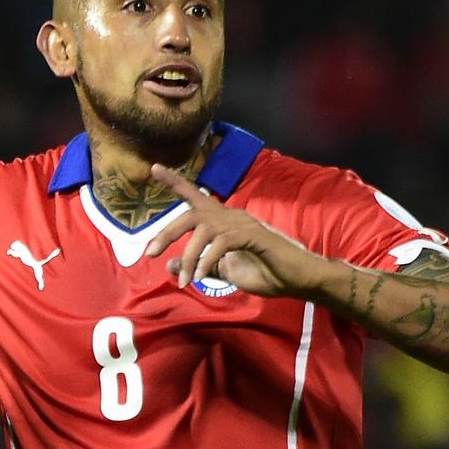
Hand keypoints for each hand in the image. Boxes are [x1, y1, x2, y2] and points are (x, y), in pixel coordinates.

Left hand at [144, 163, 329, 296]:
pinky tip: (202, 277)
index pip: (196, 197)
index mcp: (224, 221)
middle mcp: (232, 216)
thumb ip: (200, 265)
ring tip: (184, 280)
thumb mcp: (225, 272)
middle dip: (167, 233)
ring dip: (189, 257)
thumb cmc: (267, 273)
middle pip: (191, 214)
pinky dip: (207, 261)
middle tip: (149, 253)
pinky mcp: (254, 236)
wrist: (299, 280)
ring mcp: (244, 224)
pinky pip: (221, 243)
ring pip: (204, 230)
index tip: (154, 168)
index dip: (175, 182)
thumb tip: (170, 264)